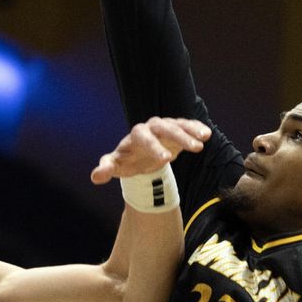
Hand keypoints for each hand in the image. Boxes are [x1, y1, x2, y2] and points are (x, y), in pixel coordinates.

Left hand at [91, 117, 210, 183]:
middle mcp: (152, 127)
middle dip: (179, 137)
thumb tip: (95, 177)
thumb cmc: (127, 160)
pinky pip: (188, 125)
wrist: (140, 155)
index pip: (144, 138)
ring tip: (204, 139)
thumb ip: (107, 169)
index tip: (166, 159)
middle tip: (195, 148)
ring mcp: (166, 127)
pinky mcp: (177, 129)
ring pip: (179, 125)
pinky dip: (197, 128)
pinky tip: (206, 134)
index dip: (155, 147)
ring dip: (191, 131)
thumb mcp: (116, 166)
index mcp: (136, 136)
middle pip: (165, 128)